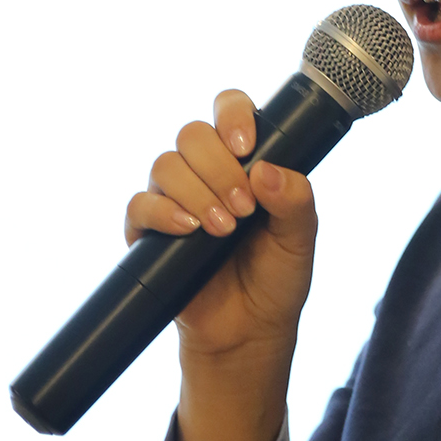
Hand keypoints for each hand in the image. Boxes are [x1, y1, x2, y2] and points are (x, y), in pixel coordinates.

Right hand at [125, 90, 317, 364]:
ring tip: (223, 229)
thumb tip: (267, 171)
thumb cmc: (276, 278)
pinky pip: (140, 204)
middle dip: (218, 167)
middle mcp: (204, 171)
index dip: (233, 115)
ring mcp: (174, 197)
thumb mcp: (300, 239)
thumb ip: (295, 201)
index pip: (229, 108)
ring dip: (196, 193)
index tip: (246, 147)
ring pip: (166, 165)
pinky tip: (188, 231)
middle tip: (244, 209)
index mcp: (243, 160)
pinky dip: (164, 213)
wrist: (248, 331)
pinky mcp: (148, 230)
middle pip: (192, 134)